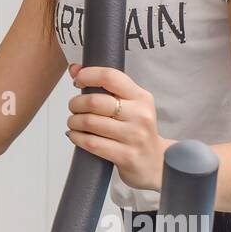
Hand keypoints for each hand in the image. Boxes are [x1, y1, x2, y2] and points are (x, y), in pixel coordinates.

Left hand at [65, 63, 169, 191]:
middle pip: (95, 102)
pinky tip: (76, 135)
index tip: (78, 81)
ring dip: (74, 121)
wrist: (156, 163)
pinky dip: (77, 137)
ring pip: (90, 122)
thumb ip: (104, 86)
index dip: (88, 75)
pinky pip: (92, 143)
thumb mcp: (130, 105)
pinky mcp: (126, 156)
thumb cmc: (136, 130)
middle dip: (76, 103)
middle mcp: (140, 115)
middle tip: (74, 108)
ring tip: (74, 123)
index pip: (110, 77)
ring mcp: (134, 136)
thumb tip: (74, 68)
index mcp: (141, 97)